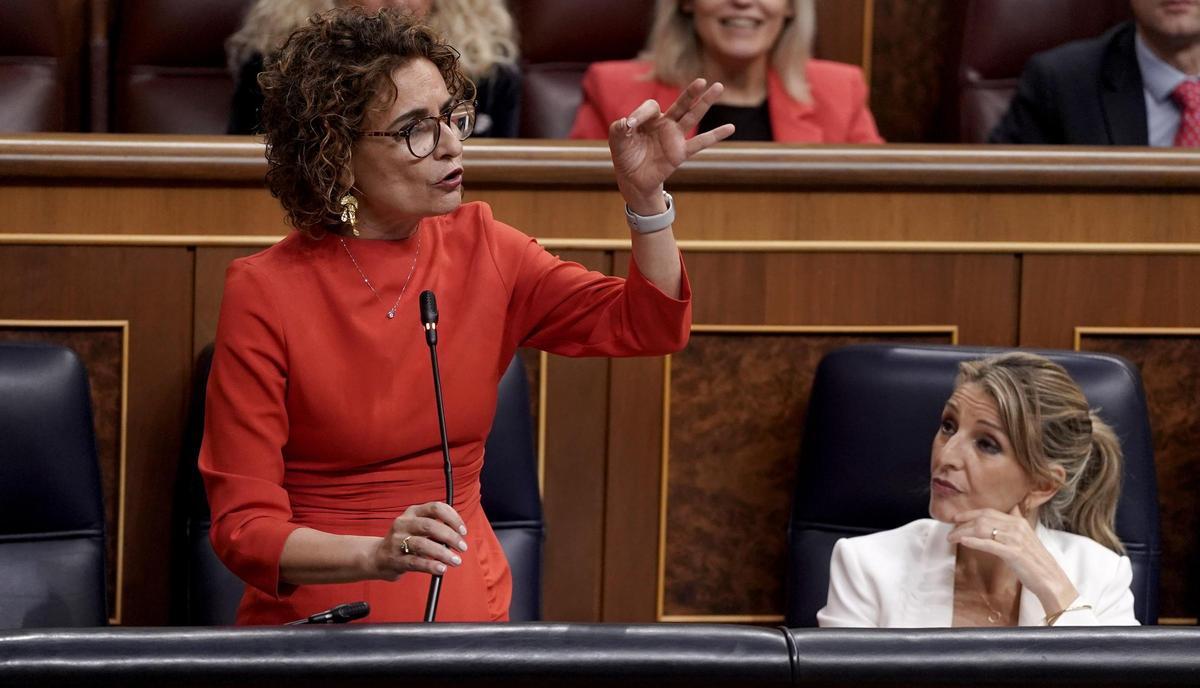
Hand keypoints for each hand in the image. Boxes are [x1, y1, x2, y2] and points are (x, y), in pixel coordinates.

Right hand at [369, 501, 467, 579]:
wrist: (378, 557)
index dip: (453, 518)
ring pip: (423, 544)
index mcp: (413, 512)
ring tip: (455, 561)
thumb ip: (437, 528)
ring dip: (443, 553)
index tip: (463, 531)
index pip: (436, 507)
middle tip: (463, 547)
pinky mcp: (395, 559)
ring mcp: (397, 541)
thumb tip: (459, 536)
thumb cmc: (405, 541)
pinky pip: (415, 562)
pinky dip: (430, 566)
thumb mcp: (418, 527)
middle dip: (450, 536)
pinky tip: (441, 569)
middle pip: (430, 525)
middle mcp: (403, 523)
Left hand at [607, 78, 734, 211]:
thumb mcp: (617, 140)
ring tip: (719, 87)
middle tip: (701, 80)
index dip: (641, 113)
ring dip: (705, 103)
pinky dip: (715, 135)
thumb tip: (628, 122)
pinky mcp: (680, 153)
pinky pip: (700, 143)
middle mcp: (665, 124)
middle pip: (681, 104)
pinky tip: (730, 127)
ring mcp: (674, 137)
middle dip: (691, 93)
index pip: (651, 106)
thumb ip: (619, 127)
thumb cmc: (625, 156)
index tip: (629, 126)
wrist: (632, 179)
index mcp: (649, 118)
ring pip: (692, 117)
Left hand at [947, 505, 1078, 613]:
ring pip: (983, 530)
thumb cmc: (1035, 561)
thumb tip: (1013, 508)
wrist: (1050, 579)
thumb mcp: (1026, 537)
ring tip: (952, 538)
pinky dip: (975, 542)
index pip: (989, 512)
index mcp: (1018, 522)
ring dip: (964, 533)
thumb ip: (1016, 523)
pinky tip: (964, 542)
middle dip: (963, 523)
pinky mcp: (1013, 553)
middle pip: (983, 519)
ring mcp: (1015, 539)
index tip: (956, 518)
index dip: (970, 513)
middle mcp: (1016, 527)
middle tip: (950, 530)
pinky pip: (990, 544)